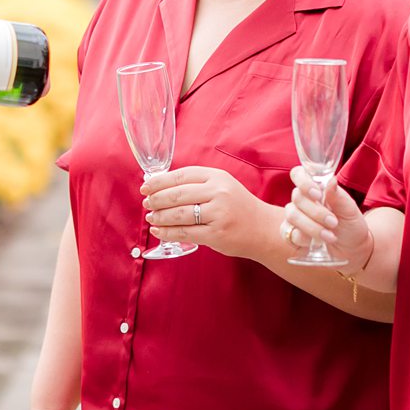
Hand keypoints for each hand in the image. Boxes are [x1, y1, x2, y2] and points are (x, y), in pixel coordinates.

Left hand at [142, 164, 282, 259]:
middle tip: (147, 204)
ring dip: (159, 217)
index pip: (181, 176)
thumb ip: (197, 184)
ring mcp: (218, 214)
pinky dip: (167, 232)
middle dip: (156, 200)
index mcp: (217, 177)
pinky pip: (184, 232)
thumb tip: (161, 187)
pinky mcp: (216, 234)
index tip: (146, 187)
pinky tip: (159, 231)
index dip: (160, 182)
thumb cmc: (238, 207)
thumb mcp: (222, 186)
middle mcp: (218, 192)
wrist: (263, 229)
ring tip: (151, 218)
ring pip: (178, 214)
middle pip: (177, 194)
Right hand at [282, 167, 375, 270]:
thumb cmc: (351, 226)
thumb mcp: (350, 212)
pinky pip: (290, 233)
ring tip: (330, 236)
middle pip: (297, 197)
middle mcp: (303, 201)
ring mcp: (295, 217)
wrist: (353, 251)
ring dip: (312, 226)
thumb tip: (332, 180)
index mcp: (316, 189)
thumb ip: (339, 197)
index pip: (298, 174)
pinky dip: (304, 238)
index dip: (303, 181)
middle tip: (334, 222)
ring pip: (293, 215)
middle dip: (316, 211)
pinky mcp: (291, 235)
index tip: (317, 194)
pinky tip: (317, 243)